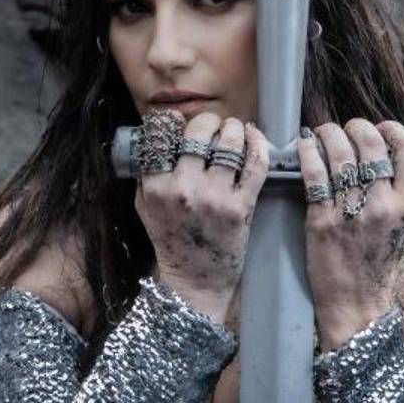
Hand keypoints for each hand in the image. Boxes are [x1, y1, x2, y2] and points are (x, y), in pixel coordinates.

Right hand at [134, 110, 269, 323]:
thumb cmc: (171, 241)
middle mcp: (183, 189)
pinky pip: (255, 165)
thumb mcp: (145, 208)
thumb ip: (147, 174)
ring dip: (235, 130)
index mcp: (156, 187)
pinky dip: (258, 145)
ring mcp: (214, 198)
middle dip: (209, 122)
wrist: (195, 281)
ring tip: (235, 131)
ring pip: (230, 143)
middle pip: (199, 132)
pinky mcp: (241, 208)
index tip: (182, 123)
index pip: (162, 134)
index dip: (174, 122)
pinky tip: (255, 137)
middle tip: (215, 127)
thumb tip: (156, 137)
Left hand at [297, 119, 403, 349]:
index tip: (381, 127)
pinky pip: (314, 175)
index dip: (393, 129)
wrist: (357, 305)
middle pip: (370, 144)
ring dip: (329, 134)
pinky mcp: (321, 221)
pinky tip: (306, 145)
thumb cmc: (379, 267)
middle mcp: (380, 206)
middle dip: (356, 126)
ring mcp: (350, 213)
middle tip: (346, 127)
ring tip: (322, 132)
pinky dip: (308, 153)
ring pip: (340, 155)